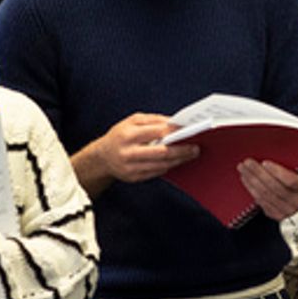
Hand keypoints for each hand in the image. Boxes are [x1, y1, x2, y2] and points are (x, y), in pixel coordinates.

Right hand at [81, 113, 200, 187]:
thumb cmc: (120, 135)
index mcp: (128, 135)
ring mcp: (130, 167)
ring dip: (178, 160)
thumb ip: (153, 120)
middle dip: (181, 150)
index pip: (156, 132)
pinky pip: (156, 172)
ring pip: (161, 165)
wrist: (102, 157)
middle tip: (196, 147)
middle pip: (162, 152)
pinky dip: (168, 166)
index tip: (189, 130)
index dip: (174, 131)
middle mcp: (128, 152)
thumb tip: (174, 123)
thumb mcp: (131, 121)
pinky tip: (176, 161)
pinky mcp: (134, 178)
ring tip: (190, 154)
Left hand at [239, 159, 297, 220]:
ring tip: (243, 169)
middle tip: (248, 162)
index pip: (292, 181)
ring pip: (266, 196)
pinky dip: (252, 191)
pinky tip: (246, 180)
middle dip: (258, 174)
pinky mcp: (277, 215)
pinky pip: (262, 203)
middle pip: (275, 188)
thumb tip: (289, 142)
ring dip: (252, 181)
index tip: (265, 162)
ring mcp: (288, 211)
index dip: (277, 172)